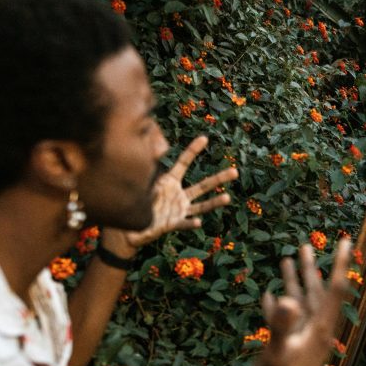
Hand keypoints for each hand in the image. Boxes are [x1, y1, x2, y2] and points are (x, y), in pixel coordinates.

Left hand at [118, 136, 237, 248]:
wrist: (129, 227)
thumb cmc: (135, 202)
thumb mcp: (140, 182)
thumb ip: (146, 168)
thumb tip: (147, 148)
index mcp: (170, 182)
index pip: (184, 163)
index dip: (193, 151)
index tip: (204, 138)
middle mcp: (180, 196)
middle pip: (203, 186)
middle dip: (219, 178)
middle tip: (235, 171)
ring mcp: (179, 210)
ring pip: (201, 206)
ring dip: (214, 202)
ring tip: (228, 198)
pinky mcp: (173, 224)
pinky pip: (184, 224)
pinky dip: (191, 223)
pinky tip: (199, 222)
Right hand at [247, 239, 352, 365]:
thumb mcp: (278, 351)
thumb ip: (281, 325)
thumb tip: (287, 300)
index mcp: (320, 329)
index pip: (335, 290)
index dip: (341, 264)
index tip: (347, 241)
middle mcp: (315, 330)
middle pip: (317, 293)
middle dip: (312, 269)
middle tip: (307, 245)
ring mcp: (302, 338)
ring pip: (300, 303)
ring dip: (295, 282)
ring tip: (287, 259)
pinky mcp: (288, 346)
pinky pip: (284, 319)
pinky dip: (278, 305)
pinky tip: (269, 294)